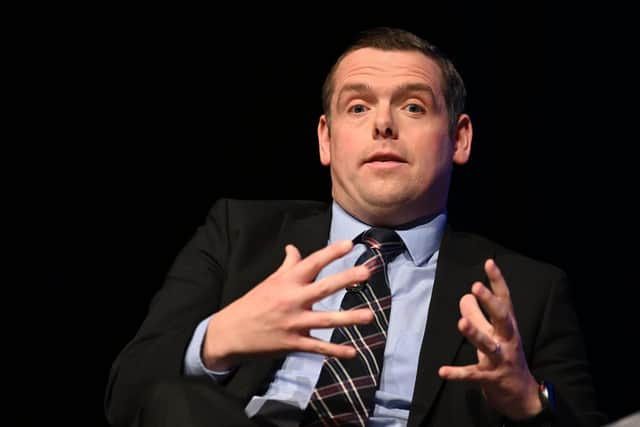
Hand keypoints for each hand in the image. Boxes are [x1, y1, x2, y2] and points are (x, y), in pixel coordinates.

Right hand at [202, 240, 372, 370]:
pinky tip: (352, 352)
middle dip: (346, 279)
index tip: (350, 244)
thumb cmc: (253, 303)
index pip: (312, 263)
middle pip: (323, 288)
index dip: (331, 253)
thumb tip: (293, 248)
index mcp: (287, 282)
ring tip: (370, 315)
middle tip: (366, 272)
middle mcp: (292, 300)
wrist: (231, 332)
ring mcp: (294, 323)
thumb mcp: (269, 281)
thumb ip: (287, 266)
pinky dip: (335, 351)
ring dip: (349, 318)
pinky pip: (318, 347)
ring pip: (326, 320)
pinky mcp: (293, 343)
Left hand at [438, 259, 541, 419]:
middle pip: (502, 318)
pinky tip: (442, 371)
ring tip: (461, 322)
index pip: (505, 299)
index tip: (489, 262)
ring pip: (488, 345)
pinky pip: (474, 374)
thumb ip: (478, 314)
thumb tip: (464, 296)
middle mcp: (507, 340)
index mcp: (508, 326)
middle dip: (490, 302)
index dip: (497, 281)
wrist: (522, 395)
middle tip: (476, 286)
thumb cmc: (505, 356)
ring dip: (475, 333)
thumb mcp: (492, 333)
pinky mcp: (492, 378)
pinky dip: (458, 373)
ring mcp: (501, 359)